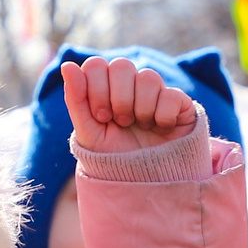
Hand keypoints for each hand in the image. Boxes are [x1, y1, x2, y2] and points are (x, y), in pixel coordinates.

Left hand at [62, 57, 194, 155]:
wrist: (145, 182)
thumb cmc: (114, 157)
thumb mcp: (88, 133)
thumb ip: (76, 99)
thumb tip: (67, 65)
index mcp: (106, 87)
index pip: (97, 65)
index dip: (96, 89)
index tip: (101, 117)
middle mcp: (131, 85)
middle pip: (122, 65)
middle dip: (118, 98)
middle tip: (120, 122)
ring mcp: (156, 92)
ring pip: (148, 77)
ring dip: (140, 108)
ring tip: (141, 127)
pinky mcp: (180, 103)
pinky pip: (171, 95)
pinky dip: (162, 116)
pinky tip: (161, 129)